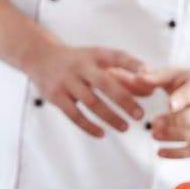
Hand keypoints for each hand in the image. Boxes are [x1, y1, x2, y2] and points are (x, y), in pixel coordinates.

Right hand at [26, 43, 146, 136]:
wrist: (40, 58)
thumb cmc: (76, 61)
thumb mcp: (95, 57)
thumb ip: (120, 70)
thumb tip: (149, 87)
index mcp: (93, 55)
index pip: (116, 56)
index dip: (133, 64)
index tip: (149, 75)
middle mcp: (80, 66)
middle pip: (104, 83)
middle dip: (124, 100)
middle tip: (140, 115)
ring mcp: (66, 81)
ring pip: (91, 102)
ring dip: (110, 117)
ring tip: (125, 128)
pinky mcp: (55, 95)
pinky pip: (74, 115)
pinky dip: (89, 126)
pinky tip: (101, 133)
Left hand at [137, 68, 189, 156]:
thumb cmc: (188, 84)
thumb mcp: (173, 75)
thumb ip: (155, 78)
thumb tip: (137, 78)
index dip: (182, 99)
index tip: (169, 105)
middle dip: (174, 122)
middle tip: (154, 123)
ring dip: (173, 137)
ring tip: (154, 134)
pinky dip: (177, 153)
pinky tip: (161, 152)